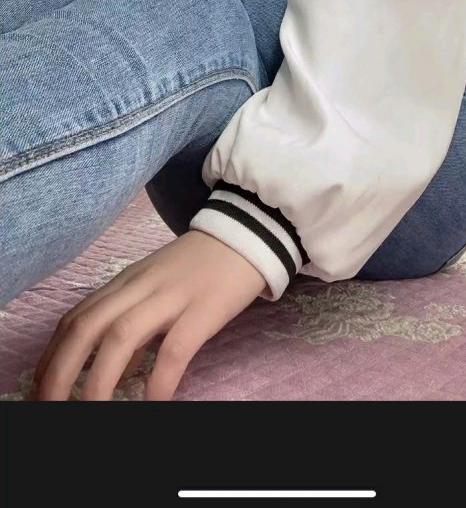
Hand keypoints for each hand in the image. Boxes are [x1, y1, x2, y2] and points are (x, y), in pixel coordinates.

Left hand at [28, 230, 266, 400]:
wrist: (245, 232)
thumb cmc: (198, 265)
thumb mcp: (155, 285)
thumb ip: (131, 317)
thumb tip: (111, 366)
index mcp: (125, 281)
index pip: (76, 317)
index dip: (52, 355)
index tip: (40, 388)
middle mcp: (140, 287)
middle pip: (88, 327)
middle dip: (62, 370)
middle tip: (50, 406)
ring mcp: (171, 296)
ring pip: (121, 336)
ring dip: (100, 380)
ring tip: (91, 413)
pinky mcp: (204, 309)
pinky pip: (175, 349)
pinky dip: (158, 381)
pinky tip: (152, 406)